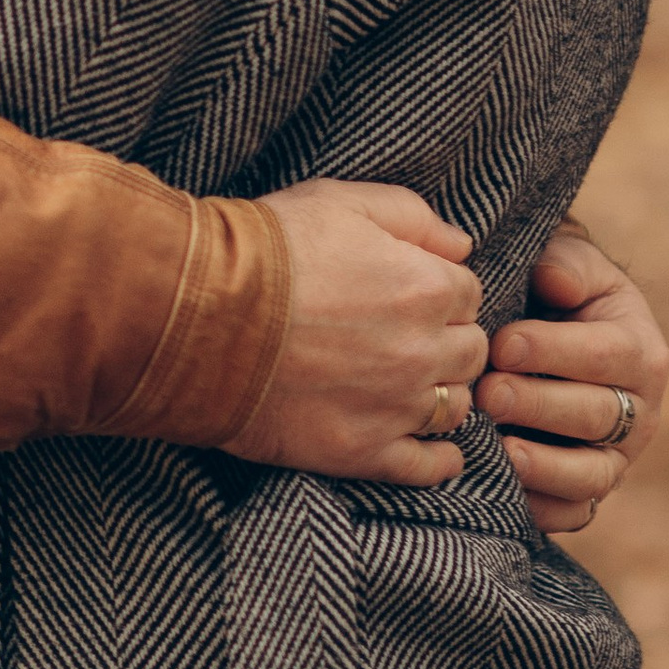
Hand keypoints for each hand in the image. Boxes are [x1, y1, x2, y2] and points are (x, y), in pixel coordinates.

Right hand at [224, 181, 488, 485]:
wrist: (199, 312)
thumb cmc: (267, 249)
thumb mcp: (340, 201)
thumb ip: (412, 216)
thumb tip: (460, 246)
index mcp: (425, 287)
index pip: (468, 293)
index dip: (437, 289)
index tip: (407, 292)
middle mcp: (424, 351)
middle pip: (469, 351)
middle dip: (445, 339)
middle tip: (405, 334)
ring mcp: (397, 406)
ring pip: (456, 407)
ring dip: (442, 392)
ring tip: (406, 383)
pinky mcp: (364, 451)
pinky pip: (429, 467)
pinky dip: (441, 460)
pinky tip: (433, 448)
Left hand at [476, 220, 667, 534]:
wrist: (550, 329)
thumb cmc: (557, 290)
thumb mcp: (570, 263)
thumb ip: (565, 265)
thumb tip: (554, 279)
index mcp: (641, 351)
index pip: (606, 356)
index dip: (554, 352)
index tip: (502, 344)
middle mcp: (639, 410)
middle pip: (597, 416)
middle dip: (540, 406)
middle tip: (488, 393)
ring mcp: (616, 456)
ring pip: (592, 474)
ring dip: (546, 467)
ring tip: (502, 450)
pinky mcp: (587, 490)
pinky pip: (573, 513)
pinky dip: (543, 509)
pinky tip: (504, 492)